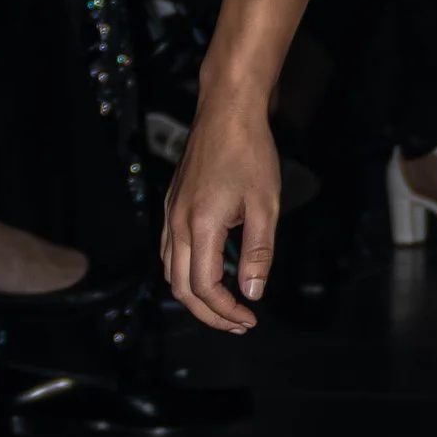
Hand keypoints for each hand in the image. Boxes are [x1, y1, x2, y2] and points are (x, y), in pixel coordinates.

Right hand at [162, 92, 281, 330]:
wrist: (226, 112)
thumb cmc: (250, 153)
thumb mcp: (265, 205)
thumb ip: (258, 252)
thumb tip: (253, 293)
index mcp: (200, 225)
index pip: (204, 287)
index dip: (226, 311)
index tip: (250, 319)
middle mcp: (177, 223)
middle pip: (181, 288)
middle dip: (209, 313)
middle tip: (238, 324)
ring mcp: (171, 214)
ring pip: (171, 271)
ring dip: (196, 296)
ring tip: (227, 307)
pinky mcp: (172, 206)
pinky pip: (171, 251)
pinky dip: (187, 272)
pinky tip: (212, 274)